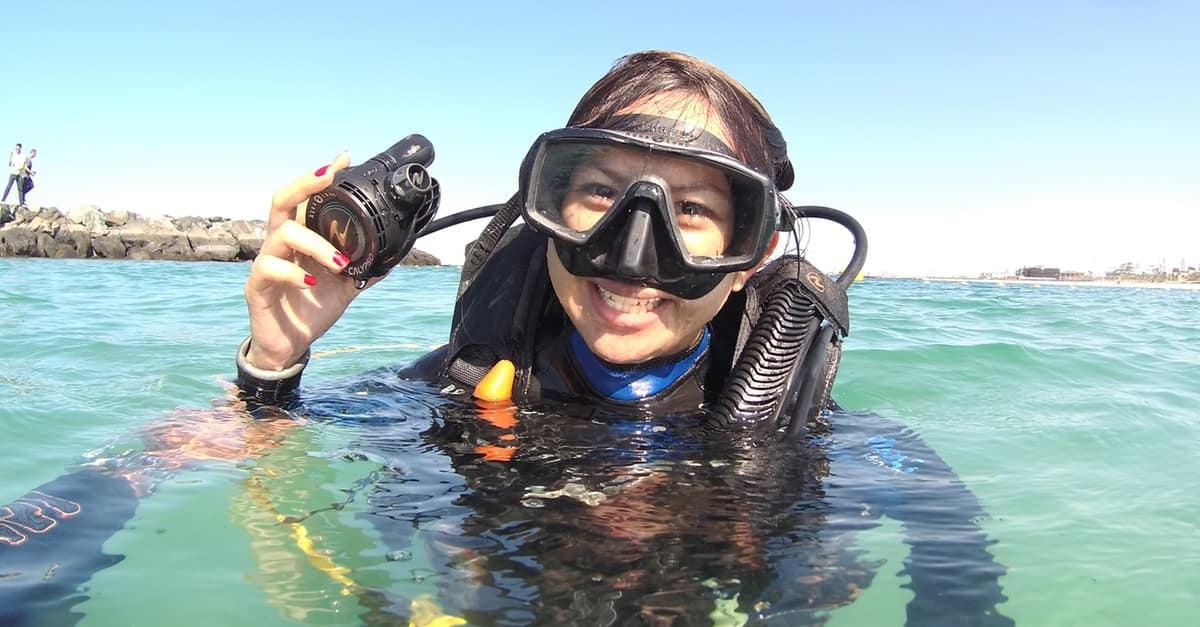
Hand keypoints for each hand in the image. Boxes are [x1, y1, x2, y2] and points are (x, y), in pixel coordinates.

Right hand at [244, 152, 362, 369]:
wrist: (288, 346)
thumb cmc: (310, 308)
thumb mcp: (345, 288)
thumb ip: (364, 269)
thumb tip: (394, 255)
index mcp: (301, 239)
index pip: (305, 200)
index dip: (320, 177)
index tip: (343, 159)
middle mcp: (280, 244)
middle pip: (283, 200)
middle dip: (306, 184)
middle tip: (329, 177)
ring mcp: (266, 262)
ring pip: (284, 233)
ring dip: (317, 243)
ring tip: (340, 262)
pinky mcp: (257, 286)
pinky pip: (269, 269)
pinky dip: (292, 272)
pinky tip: (310, 282)